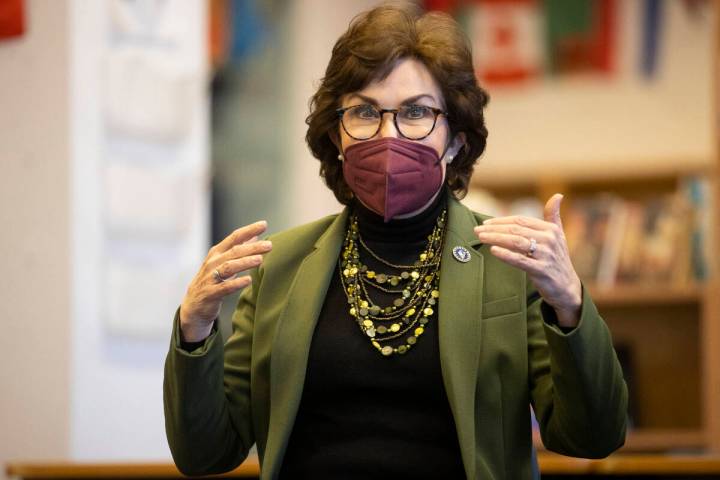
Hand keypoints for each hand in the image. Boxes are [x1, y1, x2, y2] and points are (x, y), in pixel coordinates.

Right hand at [179, 220, 271, 341]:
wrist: (194, 305)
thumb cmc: (212, 280)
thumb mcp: (224, 262)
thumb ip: (238, 249)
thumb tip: (255, 235)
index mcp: (217, 253)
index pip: (234, 237)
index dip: (249, 230)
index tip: (264, 224)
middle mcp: (213, 263)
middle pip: (234, 252)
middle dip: (252, 247)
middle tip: (269, 245)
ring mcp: (210, 278)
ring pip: (228, 267)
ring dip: (244, 262)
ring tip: (260, 260)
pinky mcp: (210, 293)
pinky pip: (224, 287)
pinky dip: (236, 283)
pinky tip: (248, 280)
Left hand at [473, 194, 581, 327]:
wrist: (567, 287)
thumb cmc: (558, 259)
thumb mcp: (558, 235)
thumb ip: (553, 215)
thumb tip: (558, 195)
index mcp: (550, 229)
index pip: (521, 220)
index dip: (501, 220)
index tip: (485, 223)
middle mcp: (549, 240)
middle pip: (516, 230)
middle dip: (494, 229)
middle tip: (477, 230)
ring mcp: (546, 255)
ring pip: (516, 242)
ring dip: (496, 238)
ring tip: (480, 237)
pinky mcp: (542, 270)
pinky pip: (520, 260)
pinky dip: (506, 254)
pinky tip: (493, 250)